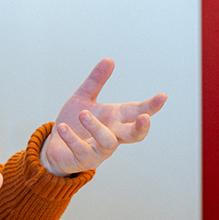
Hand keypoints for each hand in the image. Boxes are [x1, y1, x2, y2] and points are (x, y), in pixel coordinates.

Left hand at [42, 58, 166, 176]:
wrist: (55, 146)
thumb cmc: (74, 123)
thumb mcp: (83, 98)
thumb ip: (96, 81)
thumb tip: (109, 59)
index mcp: (114, 118)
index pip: (136, 112)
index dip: (150, 106)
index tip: (163, 96)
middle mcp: (112, 135)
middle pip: (133, 135)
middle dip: (141, 127)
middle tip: (145, 118)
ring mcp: (100, 150)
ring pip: (107, 141)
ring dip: (96, 127)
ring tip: (83, 114)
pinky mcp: (84, 160)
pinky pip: (81, 150)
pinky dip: (72, 138)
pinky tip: (63, 127)